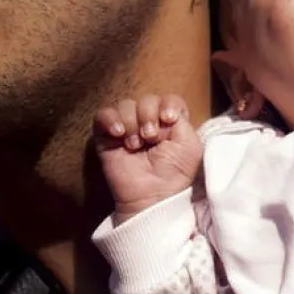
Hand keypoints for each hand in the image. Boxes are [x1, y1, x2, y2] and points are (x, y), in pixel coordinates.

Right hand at [94, 94, 202, 222]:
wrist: (152, 195)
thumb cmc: (174, 173)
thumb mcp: (190, 145)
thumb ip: (182, 120)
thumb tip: (162, 110)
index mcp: (169, 123)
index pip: (168, 99)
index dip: (168, 104)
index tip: (168, 118)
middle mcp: (147, 122)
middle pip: (146, 99)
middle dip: (148, 115)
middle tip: (150, 138)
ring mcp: (126, 128)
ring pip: (125, 105)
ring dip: (132, 122)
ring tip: (135, 144)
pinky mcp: (106, 138)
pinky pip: (102, 115)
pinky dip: (111, 120)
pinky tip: (119, 134)